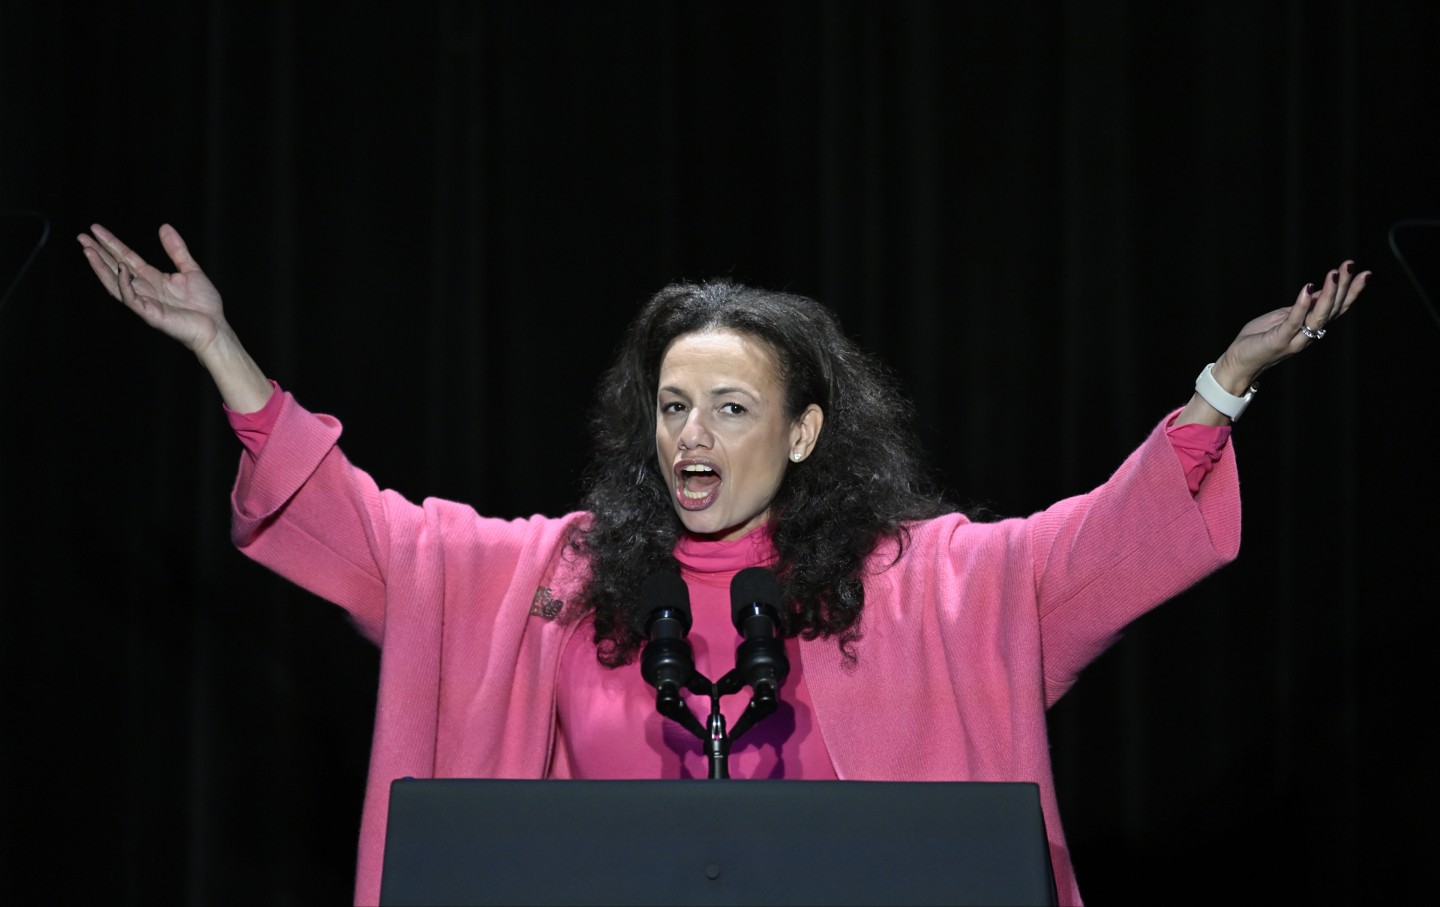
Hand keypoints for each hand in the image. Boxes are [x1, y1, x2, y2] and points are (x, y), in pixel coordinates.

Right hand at [78, 223, 226, 354]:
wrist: (215, 326)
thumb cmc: (204, 304)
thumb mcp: (190, 270)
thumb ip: (177, 250)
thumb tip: (164, 227)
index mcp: (152, 278)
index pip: (126, 257)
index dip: (111, 243)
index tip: (95, 229)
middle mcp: (144, 289)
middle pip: (115, 268)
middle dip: (98, 253)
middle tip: (81, 237)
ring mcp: (144, 301)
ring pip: (115, 283)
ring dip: (101, 268)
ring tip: (88, 251)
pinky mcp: (149, 313)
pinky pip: (131, 298)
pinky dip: (124, 284)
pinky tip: (121, 268)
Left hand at [1210, 260, 1368, 392]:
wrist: (1239, 361)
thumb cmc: (1261, 337)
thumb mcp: (1286, 316)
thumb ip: (1306, 307)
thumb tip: (1325, 289)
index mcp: (1311, 326)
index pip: (1337, 307)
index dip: (1352, 291)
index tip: (1365, 273)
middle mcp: (1309, 334)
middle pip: (1332, 309)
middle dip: (1344, 287)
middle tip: (1351, 265)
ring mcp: (1295, 338)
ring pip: (1318, 316)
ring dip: (1328, 294)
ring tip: (1334, 274)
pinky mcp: (1279, 340)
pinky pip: (1294, 321)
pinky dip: (1302, 305)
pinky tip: (1308, 289)